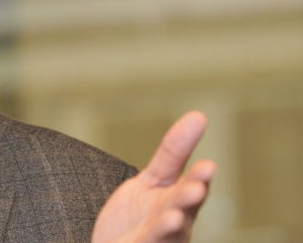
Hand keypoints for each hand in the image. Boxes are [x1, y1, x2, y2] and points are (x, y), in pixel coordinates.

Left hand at [92, 111, 216, 242]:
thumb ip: (172, 153)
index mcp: (179, 200)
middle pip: (183, 208)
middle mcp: (176, 222)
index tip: (207, 166)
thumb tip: (200, 115)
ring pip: (168, 232)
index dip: (199, 177)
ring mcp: (161, 239)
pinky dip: (151, 241)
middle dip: (189, 198)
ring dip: (171, 225)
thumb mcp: (153, 179)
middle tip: (196, 188)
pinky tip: (146, 238)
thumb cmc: (139, 214)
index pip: (191, 184)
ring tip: (174, 217)